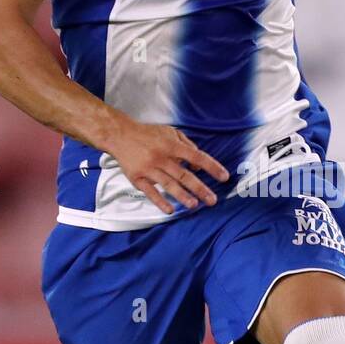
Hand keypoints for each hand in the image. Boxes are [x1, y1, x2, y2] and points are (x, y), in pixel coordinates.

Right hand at [105, 115, 229, 213]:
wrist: (120, 135)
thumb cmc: (149, 135)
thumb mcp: (171, 133)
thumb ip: (188, 146)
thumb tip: (199, 166)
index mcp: (172, 146)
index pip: (197, 157)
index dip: (212, 167)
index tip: (224, 177)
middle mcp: (162, 157)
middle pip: (184, 175)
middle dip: (200, 188)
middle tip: (212, 200)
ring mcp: (149, 169)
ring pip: (168, 184)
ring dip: (182, 196)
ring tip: (194, 205)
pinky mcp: (137, 178)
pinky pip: (150, 192)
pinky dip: (160, 201)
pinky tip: (170, 210)